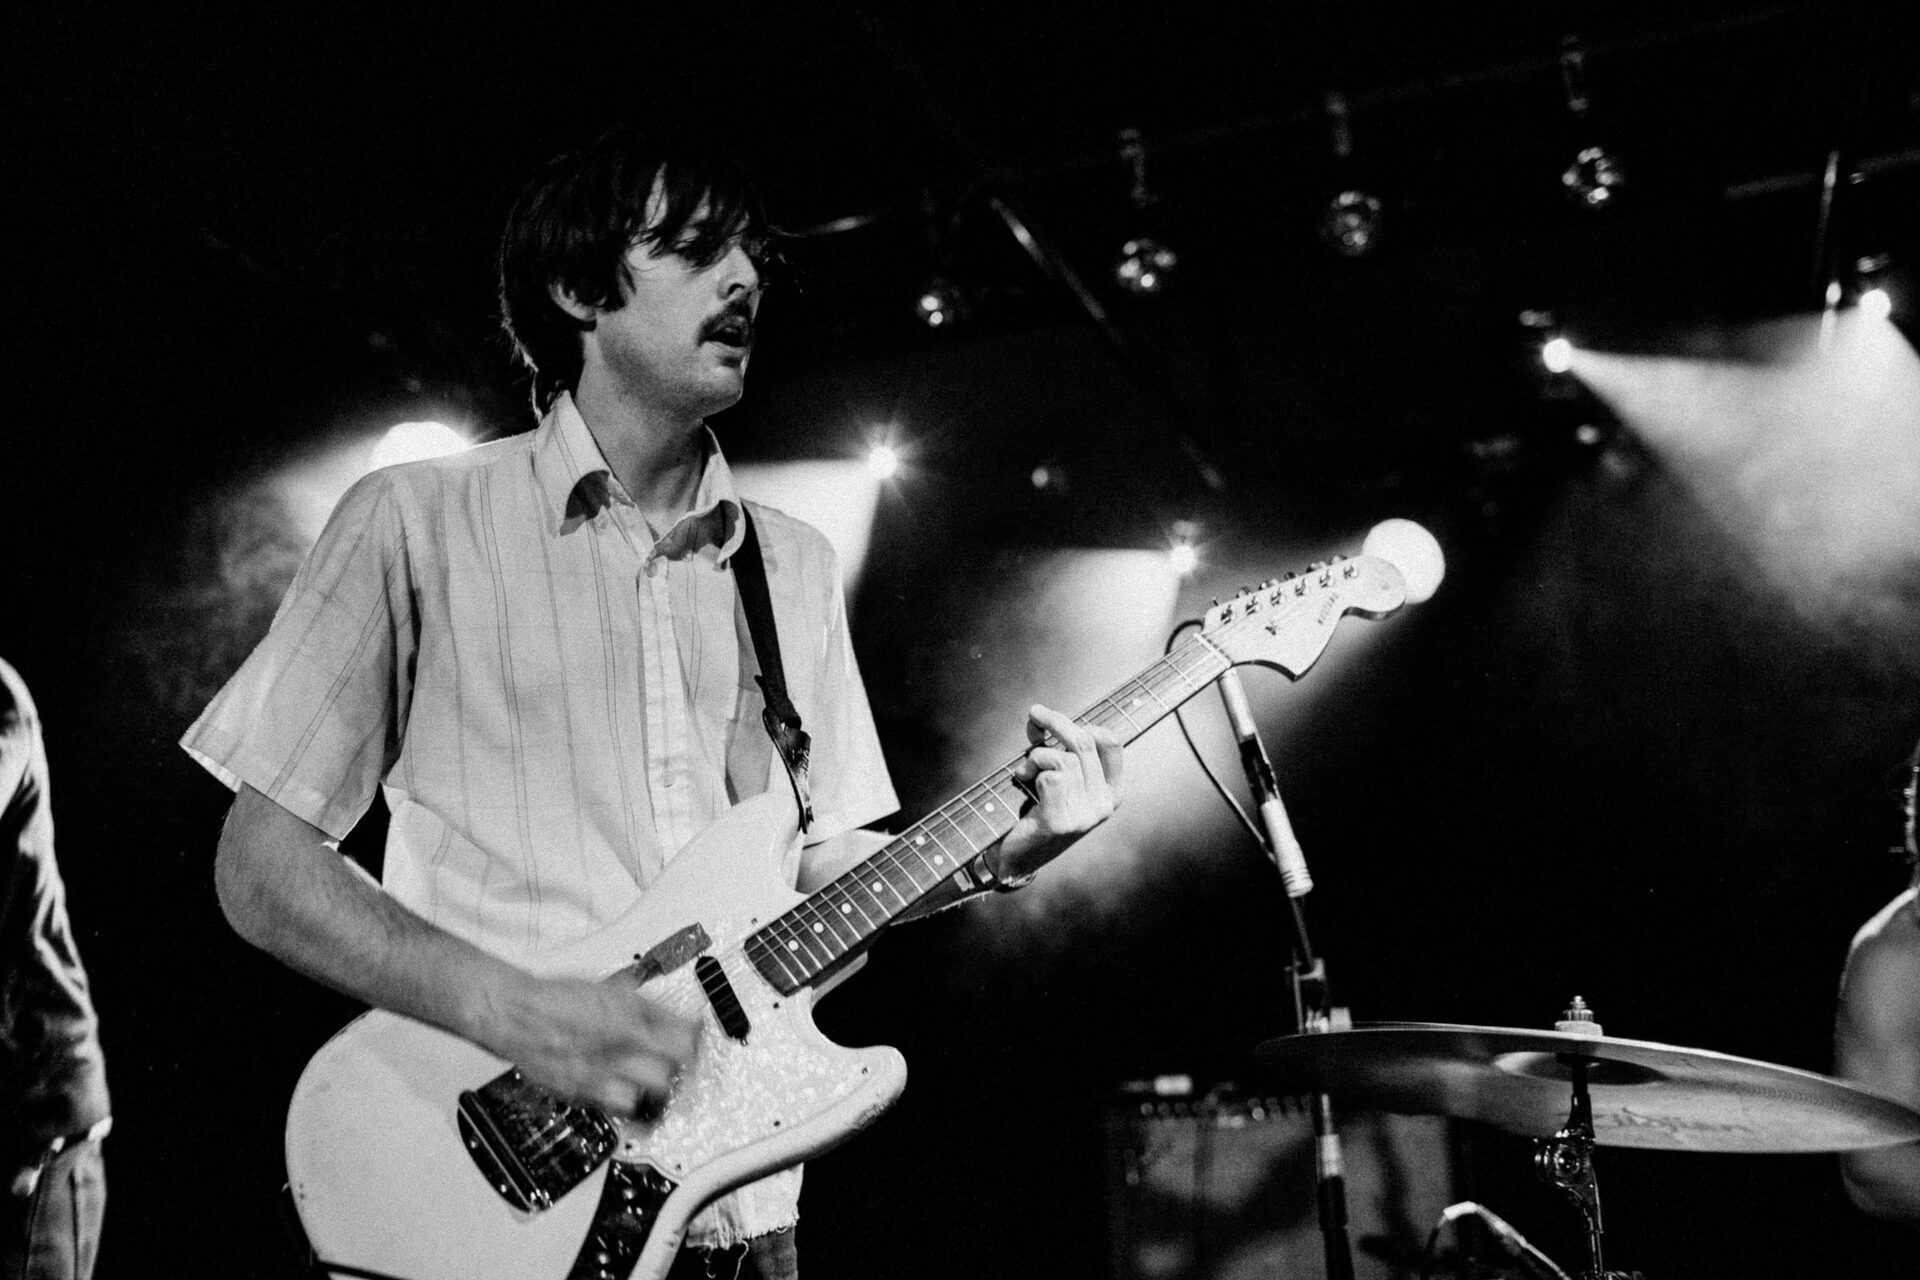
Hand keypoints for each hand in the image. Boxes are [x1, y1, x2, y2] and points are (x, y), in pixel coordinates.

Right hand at [486, 974, 700, 1115]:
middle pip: (667, 1078)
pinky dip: (624, 1099)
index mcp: (627, 1026)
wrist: (515, 1015)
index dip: (693, 1041)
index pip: (683, 1044)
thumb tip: (681, 1016)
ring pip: (644, 1100)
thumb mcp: (613, 989)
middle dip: (673, 1067)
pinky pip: (615, 1108)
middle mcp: (615, 1057)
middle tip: (671, 1057)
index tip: (693, 1037)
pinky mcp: (580, 1096)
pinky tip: (623, 1087)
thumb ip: (650, 1007)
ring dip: (650, 1089)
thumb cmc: (558, 998)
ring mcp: (596, 1081)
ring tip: (647, 1076)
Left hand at [991, 703, 1123, 882]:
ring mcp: (1085, 816)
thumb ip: (1057, 748)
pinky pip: (1052, 777)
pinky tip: (1023, 779)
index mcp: (1110, 793)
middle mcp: (1103, 805)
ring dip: (1038, 755)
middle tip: (1035, 712)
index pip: (1112, 745)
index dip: (1087, 724)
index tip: (1062, 720)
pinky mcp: (1062, 822)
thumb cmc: (1034, 810)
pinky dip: (1033, 770)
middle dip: (1057, 722)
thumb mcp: (1056, 777)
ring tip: (1025, 768)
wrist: (1015, 857)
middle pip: (1085, 744)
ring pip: (1065, 759)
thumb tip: (1039, 716)